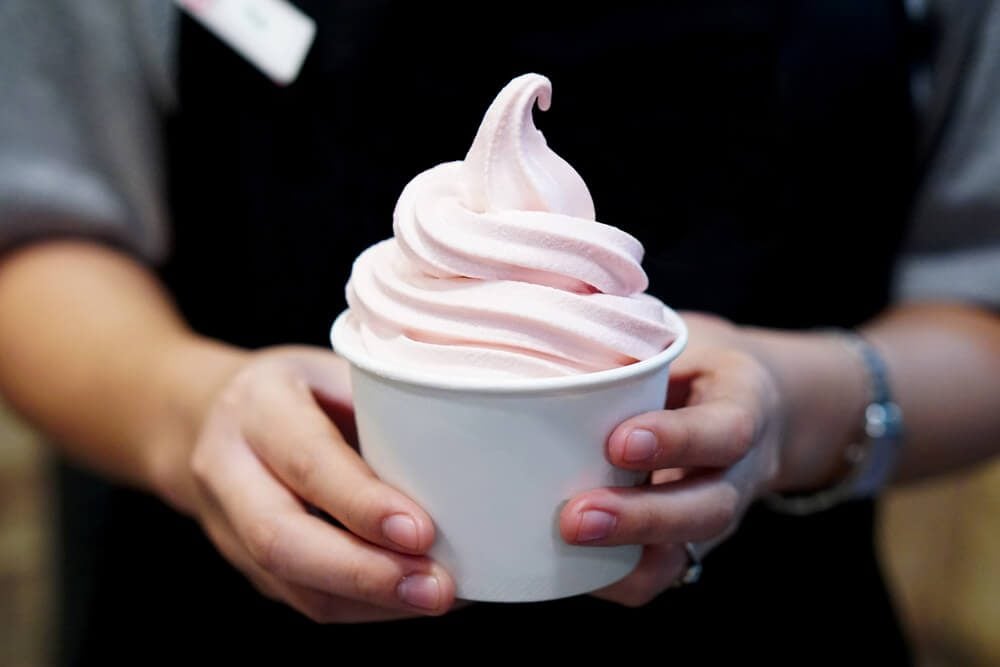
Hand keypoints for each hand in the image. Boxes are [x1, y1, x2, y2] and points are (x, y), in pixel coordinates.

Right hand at [152, 345, 456, 621]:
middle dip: (365, 573)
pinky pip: (302, 598)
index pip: (307, 461)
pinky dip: (364, 608)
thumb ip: (382, 401)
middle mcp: (229, 469)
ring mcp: (227, 526)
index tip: (423, 531)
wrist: (202, 418)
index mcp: (257, 406)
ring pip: (291, 582)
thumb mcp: (331, 366)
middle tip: (437, 586)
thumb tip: (470, 451)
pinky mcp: (246, 565)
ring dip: (370, 601)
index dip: (362, 503)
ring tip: (437, 598)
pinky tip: (412, 599)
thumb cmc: (294, 388)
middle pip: (282, 540)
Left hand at [560, 313, 785, 605]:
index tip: (619, 441)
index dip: (676, 440)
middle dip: (641, 517)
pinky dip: (612, 579)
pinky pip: (659, 575)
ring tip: (563, 546)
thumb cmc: (697, 360)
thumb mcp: (682, 335)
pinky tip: (559, 567)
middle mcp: (737, 470)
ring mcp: (714, 512)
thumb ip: (636, 332)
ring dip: (623, 556)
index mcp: (742, 404)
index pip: (724, 430)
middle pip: (707, 509)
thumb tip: (549, 302)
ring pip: (684, 551)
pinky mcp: (688, 541)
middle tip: (576, 517)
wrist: (751, 404)